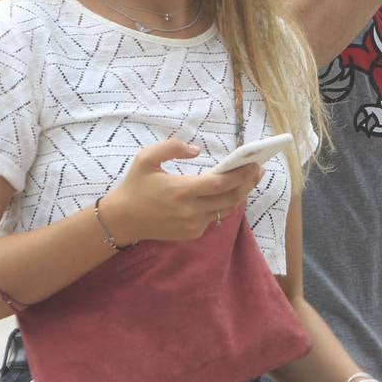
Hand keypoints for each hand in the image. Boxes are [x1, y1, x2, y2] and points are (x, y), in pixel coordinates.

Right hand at [104, 138, 262, 242]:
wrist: (122, 220)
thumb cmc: (135, 186)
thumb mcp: (146, 158)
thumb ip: (171, 147)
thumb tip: (196, 150)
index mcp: (181, 190)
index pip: (220, 183)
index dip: (241, 174)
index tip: (254, 164)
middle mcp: (190, 211)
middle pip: (229, 197)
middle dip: (247, 183)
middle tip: (259, 170)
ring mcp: (192, 225)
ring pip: (225, 209)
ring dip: (239, 194)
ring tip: (249, 179)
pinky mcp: (191, 234)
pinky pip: (214, 218)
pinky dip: (223, 205)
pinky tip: (229, 193)